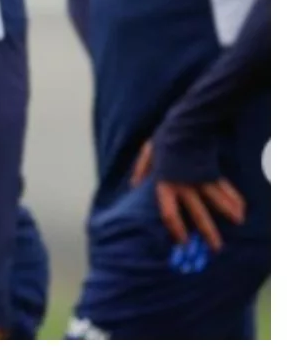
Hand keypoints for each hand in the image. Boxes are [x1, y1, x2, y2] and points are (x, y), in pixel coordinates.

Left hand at [130, 139, 245, 250]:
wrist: (185, 125)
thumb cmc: (164, 139)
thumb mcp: (147, 153)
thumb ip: (141, 170)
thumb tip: (133, 185)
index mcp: (166, 184)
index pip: (170, 213)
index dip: (176, 229)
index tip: (182, 241)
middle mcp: (185, 186)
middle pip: (197, 214)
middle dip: (207, 232)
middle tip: (216, 248)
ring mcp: (201, 180)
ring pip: (217, 203)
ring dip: (227, 216)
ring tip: (236, 227)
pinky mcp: (213, 172)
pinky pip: (225, 189)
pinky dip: (234, 199)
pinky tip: (242, 209)